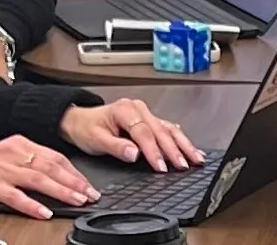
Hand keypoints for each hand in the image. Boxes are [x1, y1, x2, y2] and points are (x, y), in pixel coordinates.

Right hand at [0, 135, 96, 219]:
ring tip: (76, 201)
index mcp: (19, 144)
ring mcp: (0, 168)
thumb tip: (55, 179)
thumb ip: (27, 164)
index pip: (54, 156)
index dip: (74, 171)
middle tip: (90, 194)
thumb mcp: (4, 158)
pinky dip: (32, 205)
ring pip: (37, 180)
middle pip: (50, 167)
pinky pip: (15, 196)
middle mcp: (12, 153)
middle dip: (74, 182)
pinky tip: (44, 212)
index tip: (88, 184)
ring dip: (60, 191)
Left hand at [61, 98, 206, 173]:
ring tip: (196, 157)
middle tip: (185, 165)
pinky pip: (167, 128)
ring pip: (168, 128)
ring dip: (183, 144)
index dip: (154, 151)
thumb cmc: (87, 129)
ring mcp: (145, 113)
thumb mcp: (95, 140)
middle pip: (161, 130)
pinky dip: (180, 139)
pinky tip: (190, 147)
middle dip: (175, 149)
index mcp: (125, 110)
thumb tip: (134, 154)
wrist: (80, 120)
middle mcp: (138, 109)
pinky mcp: (149, 120)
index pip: (144, 133)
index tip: (162, 167)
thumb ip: (116, 147)